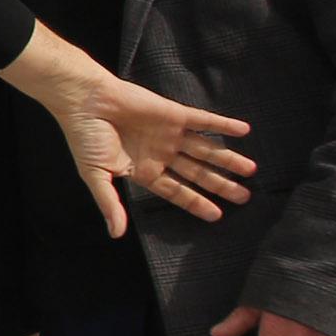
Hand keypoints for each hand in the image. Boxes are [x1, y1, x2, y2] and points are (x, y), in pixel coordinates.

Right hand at [1, 27, 255, 237]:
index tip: (217, 215)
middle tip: (244, 197)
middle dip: (220, 185)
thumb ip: (109, 203)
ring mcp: (169, 133)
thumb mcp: (95, 174)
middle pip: (197, 173)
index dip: (196, 202)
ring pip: (205, 150)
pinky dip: (223, 126)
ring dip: (228, 159)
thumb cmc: (85, 137)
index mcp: (143, 170)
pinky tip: (243, 131)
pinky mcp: (174, 113)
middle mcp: (161, 153)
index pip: (176, 191)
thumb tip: (116, 234)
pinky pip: (204, 121)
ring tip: (251, 170)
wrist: (85, 101)